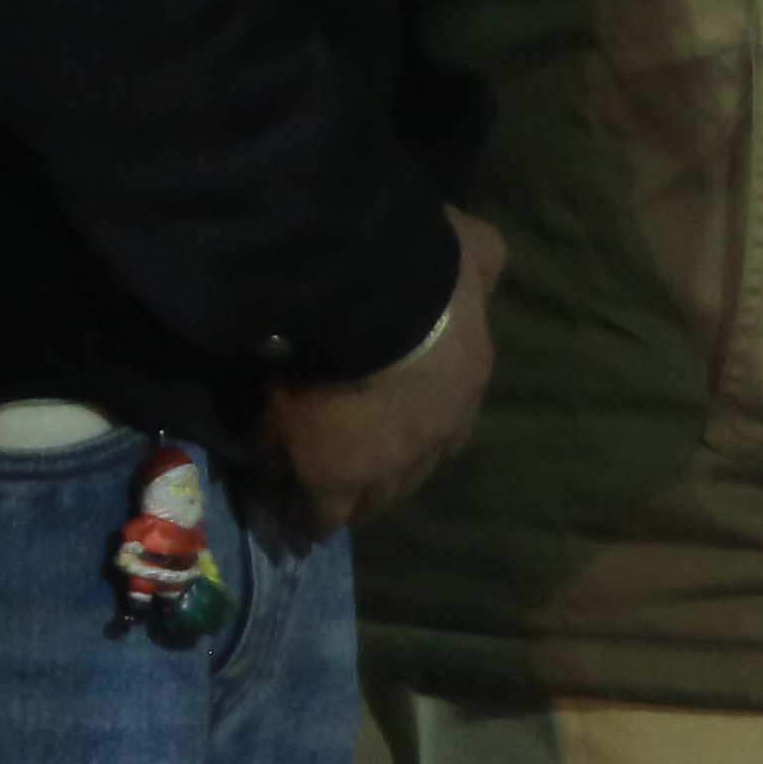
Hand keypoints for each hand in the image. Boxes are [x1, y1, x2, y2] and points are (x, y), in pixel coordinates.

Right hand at [257, 211, 504, 537]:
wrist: (370, 293)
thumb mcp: (476, 251)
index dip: (415, 427)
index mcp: (465, 384)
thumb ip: (483, 262)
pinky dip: (299, 508)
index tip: (385, 423)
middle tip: (345, 460)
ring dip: (346, 494)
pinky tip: (277, 496)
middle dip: (383, 469)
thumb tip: (485, 260)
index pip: (447, 425)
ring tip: (307, 484)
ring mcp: (389, 464)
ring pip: (371, 500)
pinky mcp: (336, 478)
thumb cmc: (423, 268)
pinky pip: (318, 512)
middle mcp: (437, 435)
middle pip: (411, 472)